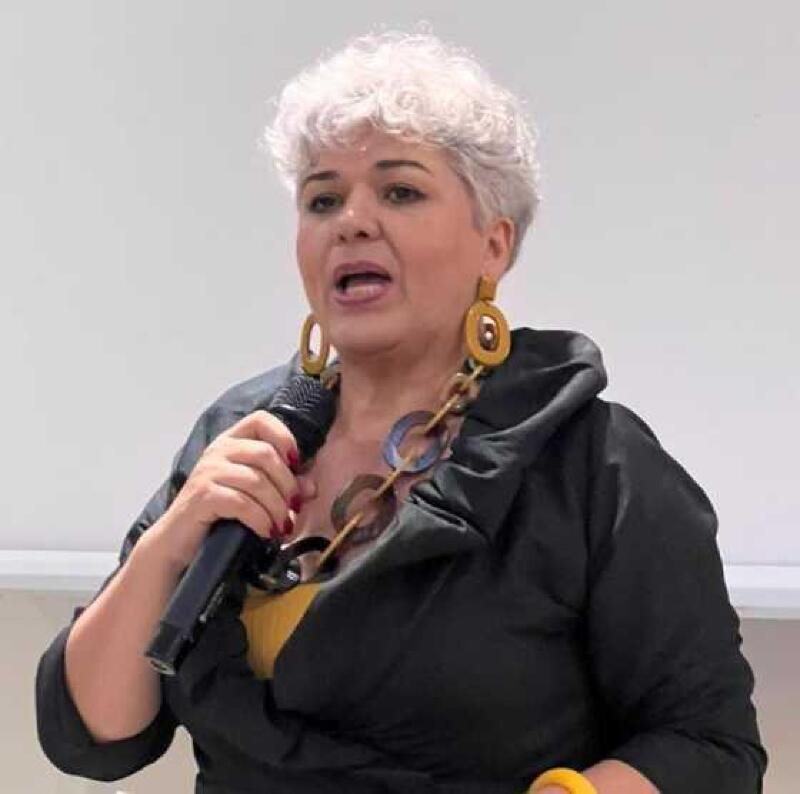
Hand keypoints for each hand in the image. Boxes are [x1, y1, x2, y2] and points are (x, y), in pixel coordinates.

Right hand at [151, 409, 316, 570]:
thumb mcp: (254, 495)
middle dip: (287, 485)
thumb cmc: (219, 515)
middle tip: (294, 509)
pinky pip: (242, 503)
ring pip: (257, 481)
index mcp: (231, 442)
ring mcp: (207, 472)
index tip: (296, 464)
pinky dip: (261, 519)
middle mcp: (218, 451)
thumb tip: (312, 488)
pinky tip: (267, 532)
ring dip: (277, 508)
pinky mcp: (202, 496)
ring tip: (283, 527)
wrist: (178, 542)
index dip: (284, 437)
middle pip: (266, 454)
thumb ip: (283, 486)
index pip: (261, 419)